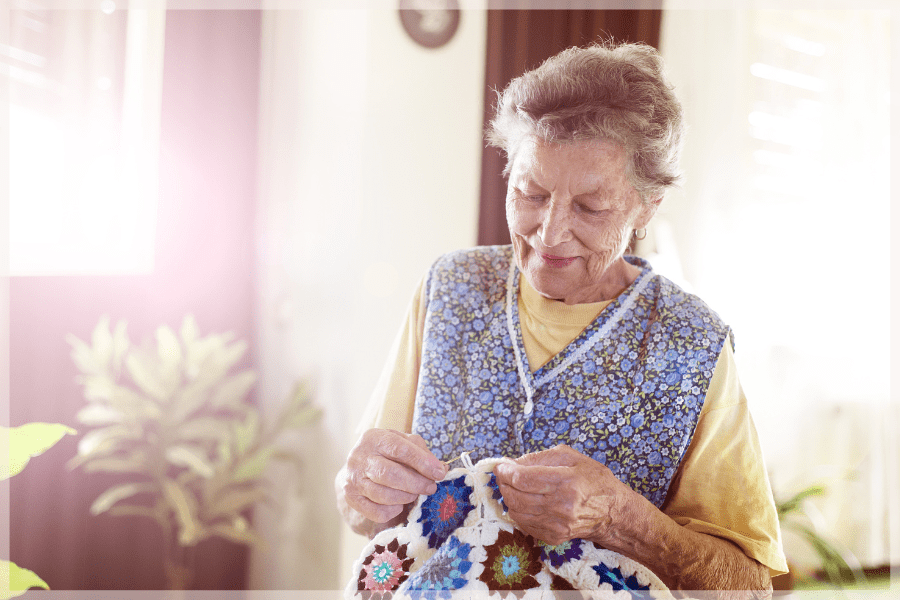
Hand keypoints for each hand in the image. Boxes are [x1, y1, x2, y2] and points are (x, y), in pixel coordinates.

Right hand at [337, 428, 447, 530]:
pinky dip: (393, 510)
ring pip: (383, 495)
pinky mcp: (351, 498)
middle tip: (430, 487)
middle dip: (416, 483)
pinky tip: (398, 503)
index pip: (400, 449)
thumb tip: (441, 469)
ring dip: (406, 497)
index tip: (439, 473)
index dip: (422, 463)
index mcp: (374, 438)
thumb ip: (422, 453)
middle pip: (390, 474)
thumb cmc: (387, 453)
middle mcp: (359, 457)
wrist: (359, 467)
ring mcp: (353, 478)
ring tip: (415, 493)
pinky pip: (377, 512)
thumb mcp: (404, 443)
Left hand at [493, 444, 631, 545]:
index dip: (505, 471)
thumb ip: (539, 458)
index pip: (522, 479)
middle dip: (504, 483)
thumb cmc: (593, 480)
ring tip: (515, 487)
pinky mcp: (552, 537)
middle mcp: (560, 506)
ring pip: (515, 511)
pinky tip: (526, 501)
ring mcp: (555, 525)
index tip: (501, 466)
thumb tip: (511, 463)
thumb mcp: (570, 457)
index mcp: (565, 482)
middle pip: (515, 496)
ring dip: (509, 497)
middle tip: (504, 475)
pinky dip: (519, 511)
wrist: (613, 513)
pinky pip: (523, 524)